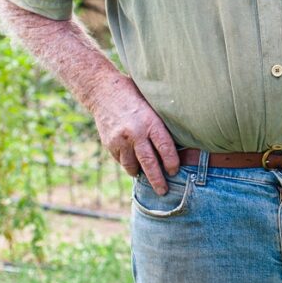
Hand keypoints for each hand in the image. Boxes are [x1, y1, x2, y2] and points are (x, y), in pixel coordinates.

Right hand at [91, 75, 178, 193]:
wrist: (102, 90)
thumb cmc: (133, 94)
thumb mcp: (151, 104)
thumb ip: (160, 122)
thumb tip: (179, 139)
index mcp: (150, 121)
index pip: (165, 147)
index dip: (172, 162)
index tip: (175, 171)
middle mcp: (135, 132)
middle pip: (149, 163)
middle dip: (158, 180)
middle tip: (164, 192)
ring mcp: (120, 140)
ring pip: (133, 166)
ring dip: (140, 173)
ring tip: (147, 177)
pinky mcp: (109, 144)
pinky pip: (121, 161)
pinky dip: (128, 164)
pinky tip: (133, 163)